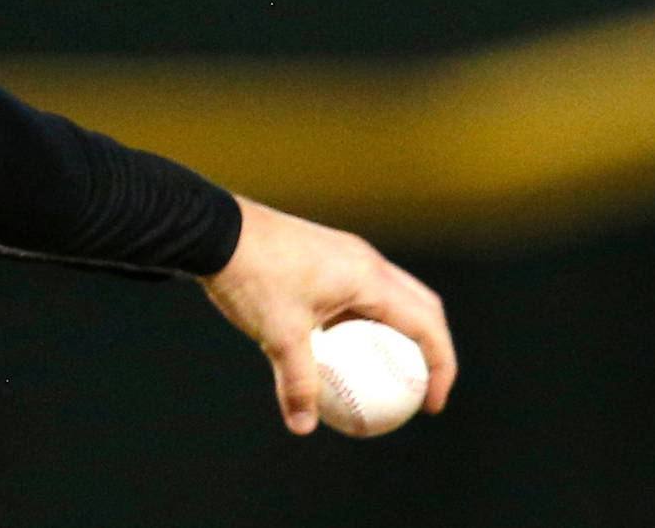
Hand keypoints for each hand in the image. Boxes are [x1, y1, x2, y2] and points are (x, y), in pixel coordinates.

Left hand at [200, 196, 455, 434]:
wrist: (213, 229)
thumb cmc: (250, 275)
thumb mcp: (275, 334)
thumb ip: (296, 381)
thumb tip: (303, 426)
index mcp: (368, 276)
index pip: (426, 324)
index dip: (441, 366)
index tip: (431, 405)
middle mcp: (364, 260)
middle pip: (420, 306)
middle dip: (431, 348)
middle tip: (421, 391)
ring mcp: (344, 254)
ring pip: (389, 298)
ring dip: (396, 333)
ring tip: (386, 376)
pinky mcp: (323, 256)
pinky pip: (358, 293)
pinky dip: (363, 323)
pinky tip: (341, 351)